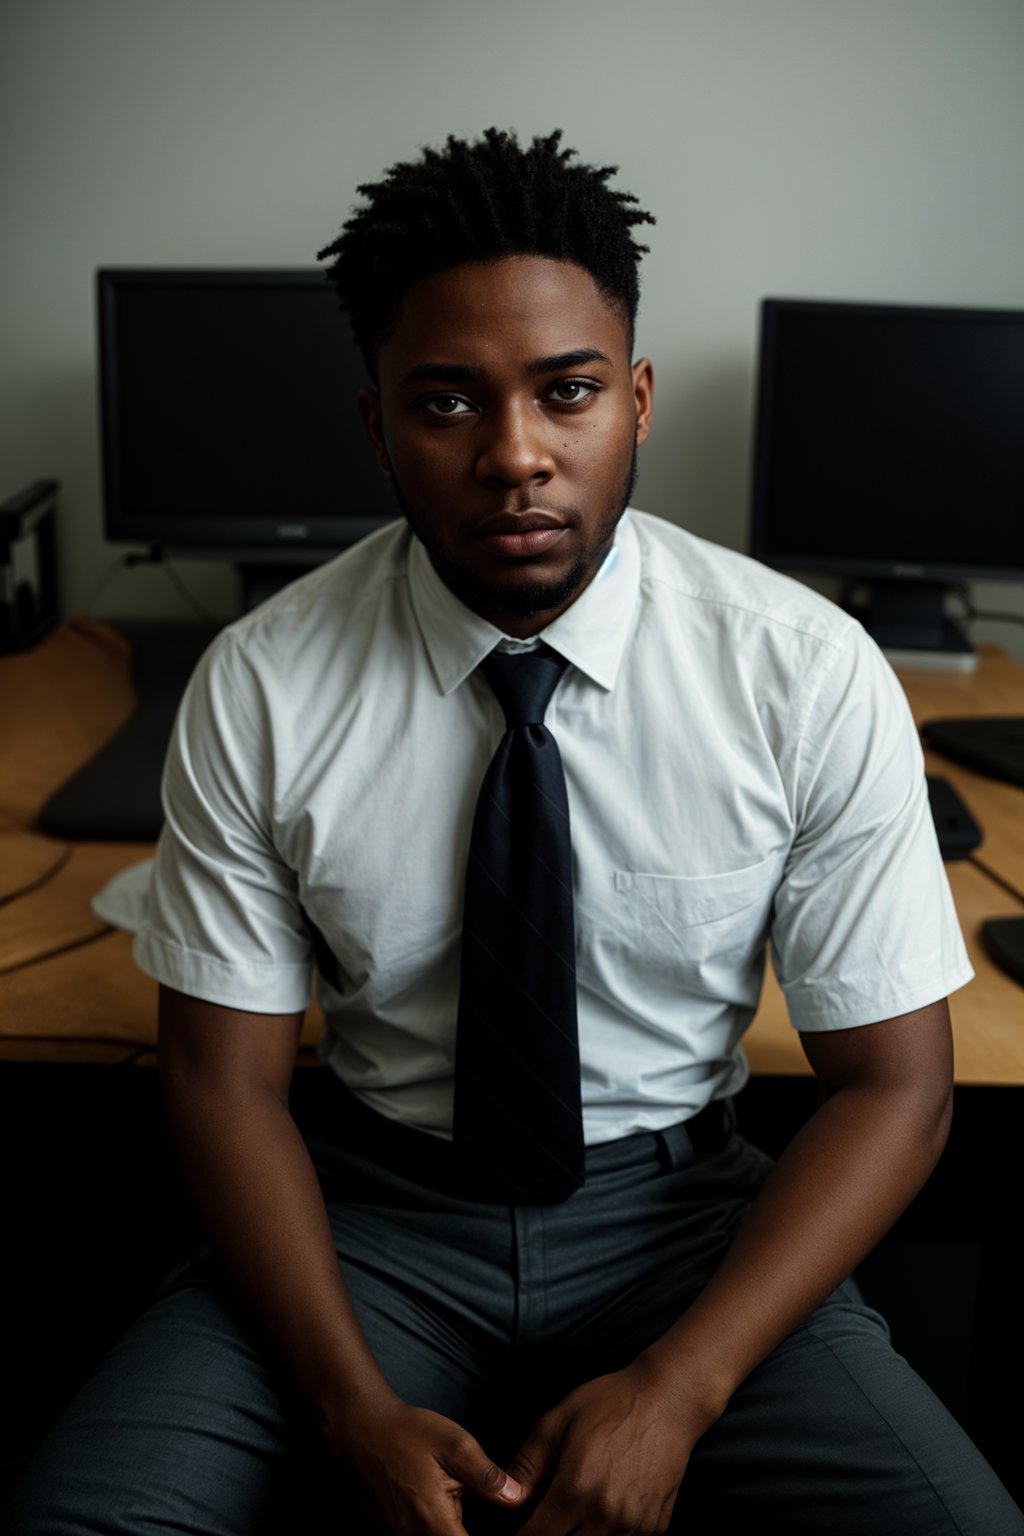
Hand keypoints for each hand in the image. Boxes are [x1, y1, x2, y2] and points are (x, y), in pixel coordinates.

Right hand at [332, 1396, 522, 1535]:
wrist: (359, 1427)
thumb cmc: (408, 1432)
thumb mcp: (456, 1444)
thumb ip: (487, 1476)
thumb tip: (515, 1498)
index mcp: (433, 1521)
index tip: (499, 1528)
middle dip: (462, 1534)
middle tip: (465, 1503)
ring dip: (446, 1530)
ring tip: (449, 1502)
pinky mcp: (382, 1533)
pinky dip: (425, 1529)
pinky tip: (429, 1506)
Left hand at [507, 1360, 705, 1535]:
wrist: (668, 1399)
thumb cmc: (610, 1403)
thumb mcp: (557, 1422)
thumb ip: (527, 1465)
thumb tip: (507, 1500)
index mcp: (576, 1489)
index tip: (520, 1529)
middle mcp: (606, 1516)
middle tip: (547, 1518)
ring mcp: (634, 1526)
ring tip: (574, 1511)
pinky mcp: (655, 1527)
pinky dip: (609, 1534)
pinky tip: (604, 1509)